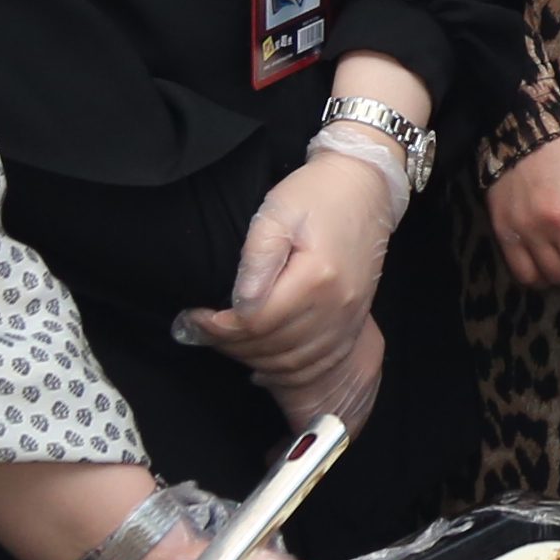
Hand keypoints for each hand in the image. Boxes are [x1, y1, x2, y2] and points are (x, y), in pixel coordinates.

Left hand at [179, 150, 393, 428]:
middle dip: (229, 345)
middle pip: (273, 347)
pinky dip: (286, 371)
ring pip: (293, 362)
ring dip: (253, 359)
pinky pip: (318, 364)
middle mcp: (337, 306)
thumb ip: (257, 258)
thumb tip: (239, 304)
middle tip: (201, 331)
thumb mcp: (277, 212)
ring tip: (226, 343)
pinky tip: (262, 363)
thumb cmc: (316, 194)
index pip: (257, 322)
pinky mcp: (354, 322)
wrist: (365, 187)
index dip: (218, 326)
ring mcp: (349, 318)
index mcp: (316, 277)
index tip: (194, 316)